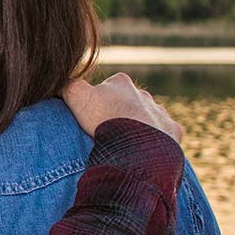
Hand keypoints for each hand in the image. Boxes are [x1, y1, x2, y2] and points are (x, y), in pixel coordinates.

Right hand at [62, 72, 182, 143]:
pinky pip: (165, 135)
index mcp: (121, 83)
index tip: (91, 120)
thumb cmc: (104, 120)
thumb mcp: (76, 97)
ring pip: (147, 118)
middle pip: (128, 104)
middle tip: (107, 135)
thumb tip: (62, 81)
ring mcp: (159, 112)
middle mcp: (143, 94)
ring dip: (139, 129)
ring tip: (126, 147)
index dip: (96, 105)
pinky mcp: (172, 131)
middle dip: (120, 116)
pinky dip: (157, 142)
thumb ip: (68, 85)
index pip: (106, 89)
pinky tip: (146, 153)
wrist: (135, 146)